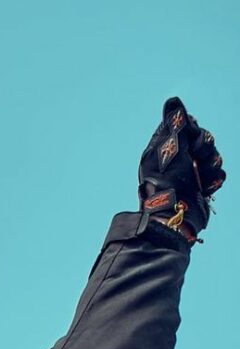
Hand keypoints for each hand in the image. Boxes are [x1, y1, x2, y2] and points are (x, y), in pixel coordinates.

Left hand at [138, 97, 225, 242]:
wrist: (176, 216)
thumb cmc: (168, 182)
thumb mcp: (170, 149)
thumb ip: (175, 125)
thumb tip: (173, 100)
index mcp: (163, 146)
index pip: (186, 125)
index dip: (193, 131)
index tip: (190, 141)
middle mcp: (176, 157)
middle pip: (203, 139)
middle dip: (205, 149)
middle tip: (196, 161)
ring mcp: (188, 171)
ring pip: (212, 156)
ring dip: (210, 166)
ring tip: (200, 178)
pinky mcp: (200, 184)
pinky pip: (216, 173)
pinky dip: (213, 180)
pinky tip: (205, 189)